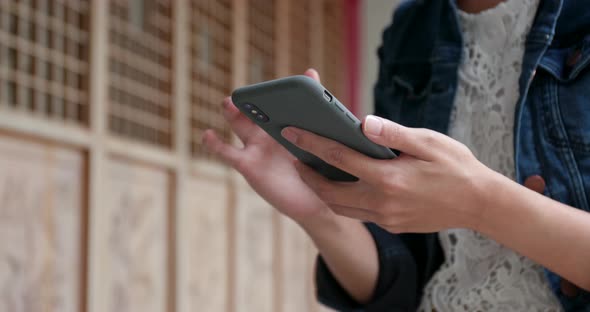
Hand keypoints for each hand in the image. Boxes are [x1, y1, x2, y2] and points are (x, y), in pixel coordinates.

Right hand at [202, 69, 332, 222]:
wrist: (318, 201)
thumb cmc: (321, 168)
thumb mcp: (322, 135)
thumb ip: (316, 105)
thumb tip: (310, 71)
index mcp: (285, 120)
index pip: (272, 98)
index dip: (268, 90)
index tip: (270, 87)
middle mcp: (267, 131)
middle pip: (253, 107)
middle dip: (248, 97)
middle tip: (246, 91)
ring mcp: (255, 147)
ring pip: (239, 124)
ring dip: (232, 112)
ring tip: (228, 103)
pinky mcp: (248, 165)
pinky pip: (227, 153)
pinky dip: (215, 144)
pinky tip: (209, 135)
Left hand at [281, 115, 494, 232]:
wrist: (480, 204)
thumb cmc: (456, 167)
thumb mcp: (429, 142)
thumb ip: (393, 134)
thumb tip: (362, 123)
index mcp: (389, 178)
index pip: (339, 158)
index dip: (311, 144)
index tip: (291, 133)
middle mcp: (383, 203)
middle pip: (330, 192)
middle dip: (308, 176)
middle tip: (296, 159)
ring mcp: (386, 218)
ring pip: (341, 208)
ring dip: (322, 191)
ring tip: (313, 172)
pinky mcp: (392, 226)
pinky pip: (359, 214)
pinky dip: (344, 200)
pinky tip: (343, 184)